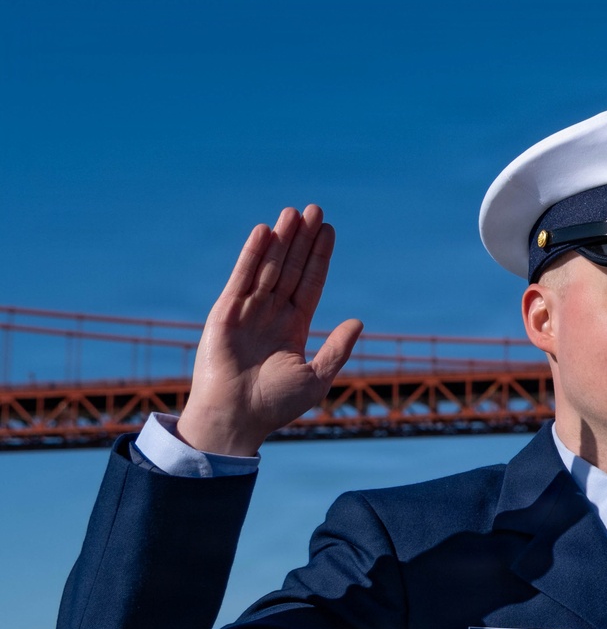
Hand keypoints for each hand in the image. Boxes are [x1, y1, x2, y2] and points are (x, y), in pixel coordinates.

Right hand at [176, 205, 362, 455]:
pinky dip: (252, 255)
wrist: (237, 418)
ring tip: (294, 213)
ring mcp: (248, 312)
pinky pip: (242, 278)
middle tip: (315, 210)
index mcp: (293, 329)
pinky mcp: (226, 312)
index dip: (320, 258)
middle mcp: (271, 316)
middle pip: (291, 269)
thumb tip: (358, 322)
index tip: (329, 231)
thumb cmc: (276, 406)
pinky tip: (266, 232)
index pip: (310, 284)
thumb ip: (336, 349)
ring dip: (281, 240)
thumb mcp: (317, 377)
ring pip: (268, 267)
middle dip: (303, 240)